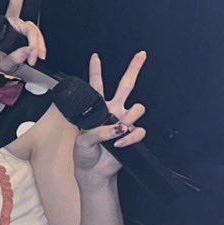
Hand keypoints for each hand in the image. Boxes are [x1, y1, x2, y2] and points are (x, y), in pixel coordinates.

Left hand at [0, 0, 44, 73]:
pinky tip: (38, 56)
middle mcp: (12, 23)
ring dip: (35, 45)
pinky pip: (38, 39)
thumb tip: (27, 51)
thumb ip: (14, 58)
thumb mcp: (6, 65)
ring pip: (32, 30)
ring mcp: (23, 26)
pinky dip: (40, 48)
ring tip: (32, 58)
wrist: (19, 70)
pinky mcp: (32, 32)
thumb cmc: (8, 64)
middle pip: (16, 2)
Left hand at [73, 52, 146, 180]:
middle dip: (134, 69)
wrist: (93, 170)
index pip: (96, 86)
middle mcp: (113, 111)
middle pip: (126, 85)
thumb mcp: (82, 140)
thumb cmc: (85, 153)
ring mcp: (124, 122)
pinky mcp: (132, 134)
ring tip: (119, 126)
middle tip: (141, 55)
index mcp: (96, 108)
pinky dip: (128, 138)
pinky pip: (138, 131)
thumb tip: (117, 127)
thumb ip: (98, 131)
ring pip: (138, 108)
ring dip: (129, 116)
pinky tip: (118, 144)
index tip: (95, 57)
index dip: (95, 71)